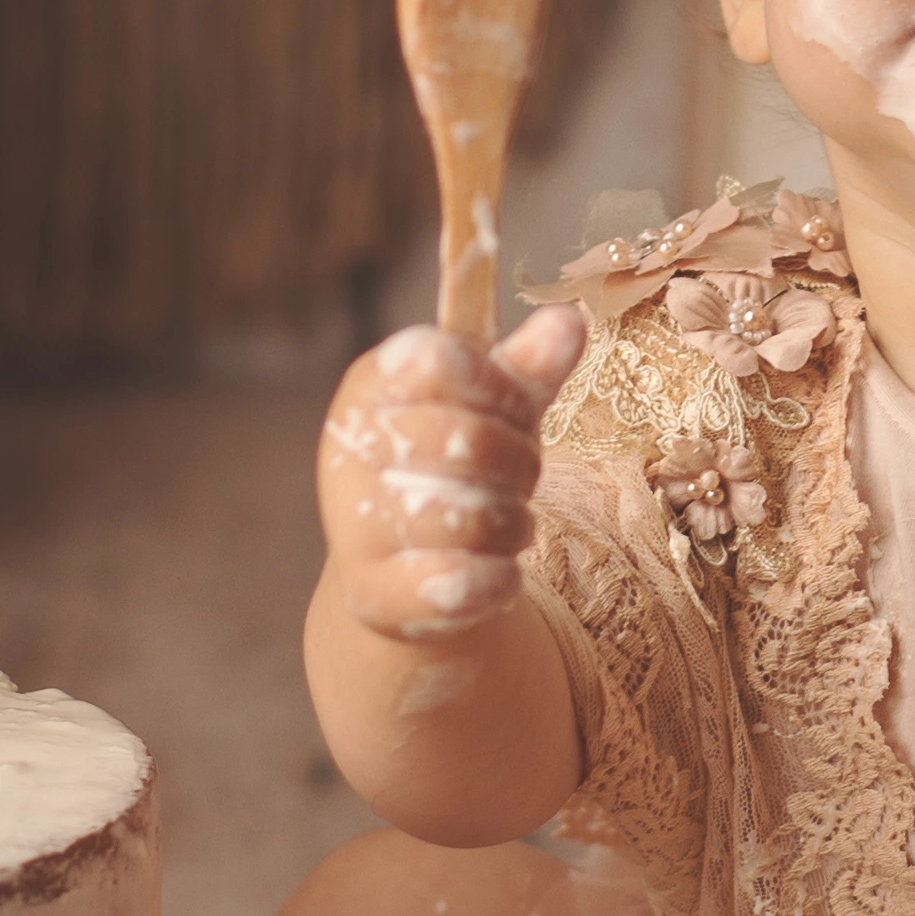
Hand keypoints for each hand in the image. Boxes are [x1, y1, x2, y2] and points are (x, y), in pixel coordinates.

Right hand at [317, 305, 589, 644]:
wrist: (405, 568)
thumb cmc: (456, 466)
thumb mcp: (495, 407)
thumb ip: (527, 367)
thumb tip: (567, 321)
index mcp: (371, 385)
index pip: (440, 360)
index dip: (496, 387)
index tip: (508, 408)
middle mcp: (347, 452)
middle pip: (470, 442)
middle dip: (520, 461)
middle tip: (520, 475)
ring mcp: (354, 527)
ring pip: (474, 515)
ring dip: (514, 522)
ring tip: (506, 522)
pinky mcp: (376, 595)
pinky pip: (467, 582)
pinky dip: (501, 577)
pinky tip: (495, 570)